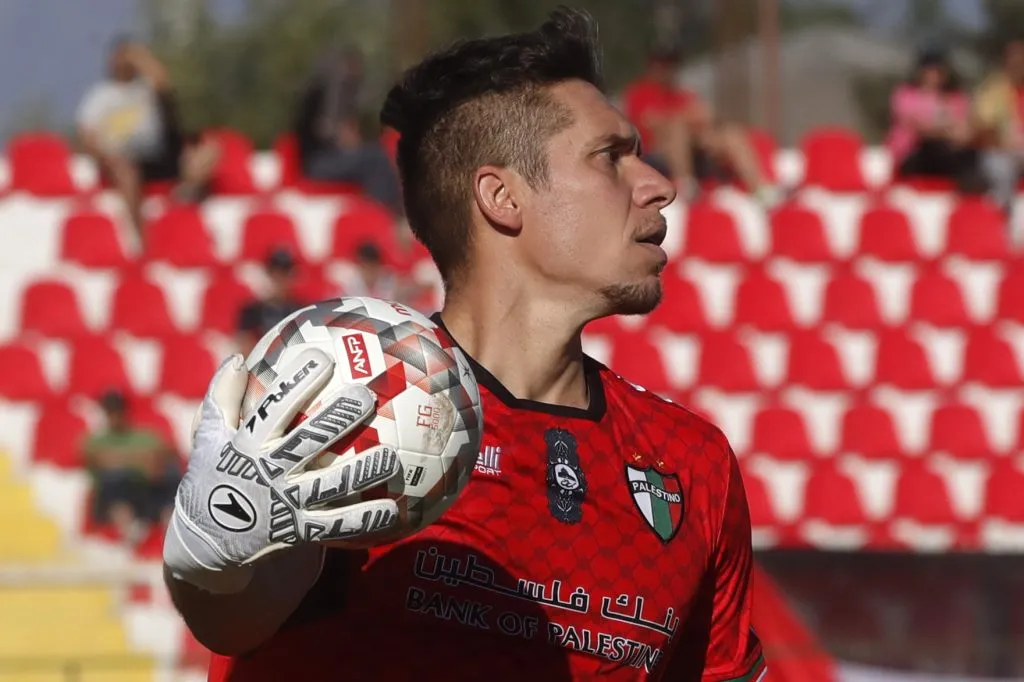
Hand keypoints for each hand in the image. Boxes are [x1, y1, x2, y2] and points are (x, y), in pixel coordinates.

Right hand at [163, 349, 400, 593]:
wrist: (206, 541)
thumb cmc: (213, 475)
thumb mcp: (207, 436)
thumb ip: (222, 398)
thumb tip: (239, 358)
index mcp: (247, 445)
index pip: (273, 407)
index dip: (297, 381)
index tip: (322, 356)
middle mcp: (268, 472)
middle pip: (308, 441)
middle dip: (337, 418)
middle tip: (366, 395)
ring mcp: (284, 502)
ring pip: (329, 485)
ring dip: (361, 472)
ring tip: (391, 457)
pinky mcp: (296, 531)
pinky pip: (335, 526)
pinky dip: (363, 520)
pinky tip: (392, 511)